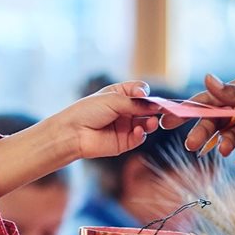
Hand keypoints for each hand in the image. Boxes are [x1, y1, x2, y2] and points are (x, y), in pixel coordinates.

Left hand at [0, 82, 158, 197]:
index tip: (144, 94)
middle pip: (147, 108)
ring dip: (151, 122)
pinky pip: (139, 137)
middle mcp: (124, 110)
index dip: (145, 93)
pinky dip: (141, 134)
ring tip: (150, 122)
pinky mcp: (124, 141)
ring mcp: (125, 126)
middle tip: (161, 110)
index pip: (140, 92)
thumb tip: (156, 105)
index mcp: (119, 95)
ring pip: (146, 123)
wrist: (72, 132)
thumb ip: (135, 103)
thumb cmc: (87, 111)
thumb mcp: (112, 100)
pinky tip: (137, 130)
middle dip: (155, 109)